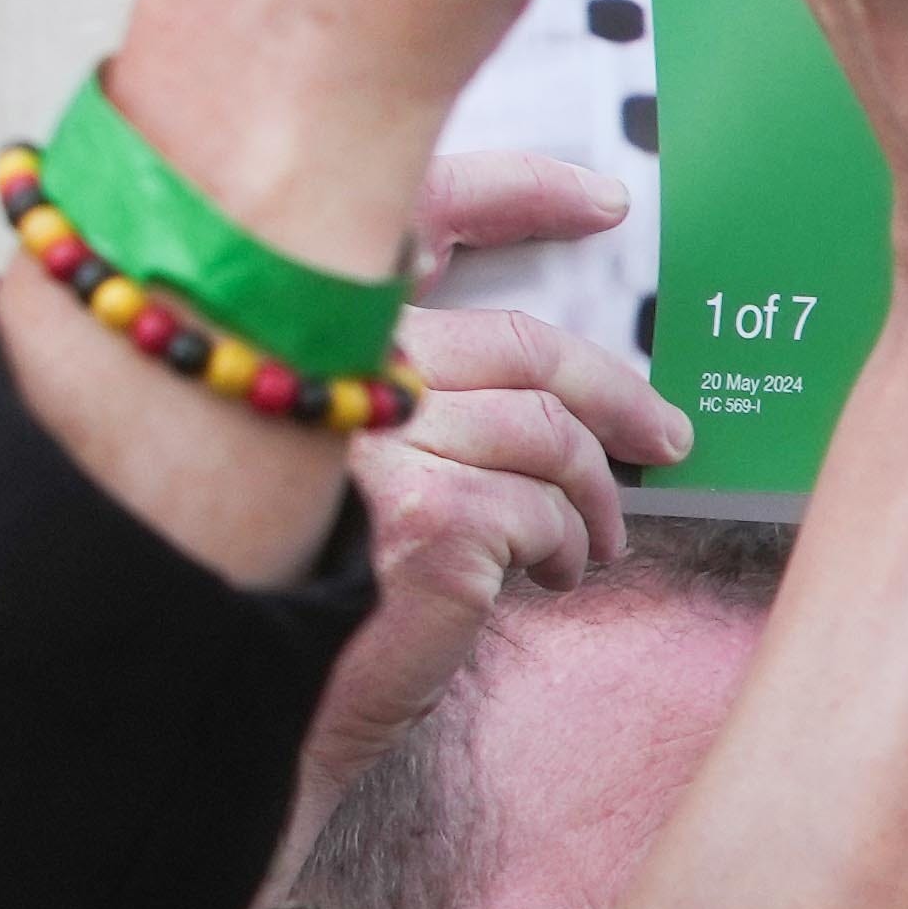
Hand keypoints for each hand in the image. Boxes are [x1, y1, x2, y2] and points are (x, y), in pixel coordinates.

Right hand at [291, 149, 683, 843]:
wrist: (244, 717)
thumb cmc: (290, 593)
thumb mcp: (337, 466)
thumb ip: (400, 397)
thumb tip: (536, 389)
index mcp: (298, 327)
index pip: (420, 213)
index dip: (519, 192)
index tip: (600, 201)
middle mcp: (328, 367)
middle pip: (517, 345)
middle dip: (611, 391)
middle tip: (663, 434)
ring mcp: (378, 441)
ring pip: (544, 435)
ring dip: (593, 495)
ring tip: (593, 543)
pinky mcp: (426, 518)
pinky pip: (542, 511)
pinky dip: (563, 547)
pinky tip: (548, 578)